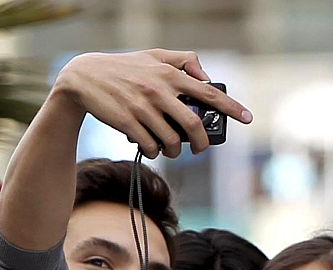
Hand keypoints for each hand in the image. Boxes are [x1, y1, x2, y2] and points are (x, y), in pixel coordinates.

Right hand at [55, 50, 251, 157]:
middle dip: (202, 143)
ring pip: (173, 141)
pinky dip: (155, 151)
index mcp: (169, 74)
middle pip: (194, 126)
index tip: (247, 118)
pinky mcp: (128, 123)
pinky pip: (152, 147)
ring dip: (175, 150)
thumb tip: (206, 77)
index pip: (208, 93)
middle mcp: (159, 91)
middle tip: (200, 149)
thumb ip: (182, 61)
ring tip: (170, 147)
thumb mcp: (153, 55)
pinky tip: (151, 146)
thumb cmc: (124, 68)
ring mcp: (143, 108)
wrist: (84, 78)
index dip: (230, 107)